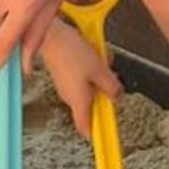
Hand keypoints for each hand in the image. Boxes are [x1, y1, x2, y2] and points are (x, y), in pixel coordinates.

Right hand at [39, 23, 121, 137]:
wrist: (51, 36)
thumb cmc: (72, 53)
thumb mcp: (100, 70)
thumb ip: (111, 86)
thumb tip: (117, 97)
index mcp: (79, 101)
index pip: (86, 127)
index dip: (97, 132)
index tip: (107, 132)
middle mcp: (70, 97)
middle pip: (93, 104)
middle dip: (105, 91)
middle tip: (111, 77)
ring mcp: (67, 86)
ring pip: (90, 87)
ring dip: (100, 75)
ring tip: (103, 60)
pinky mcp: (65, 74)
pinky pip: (84, 76)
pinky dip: (92, 67)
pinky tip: (95, 54)